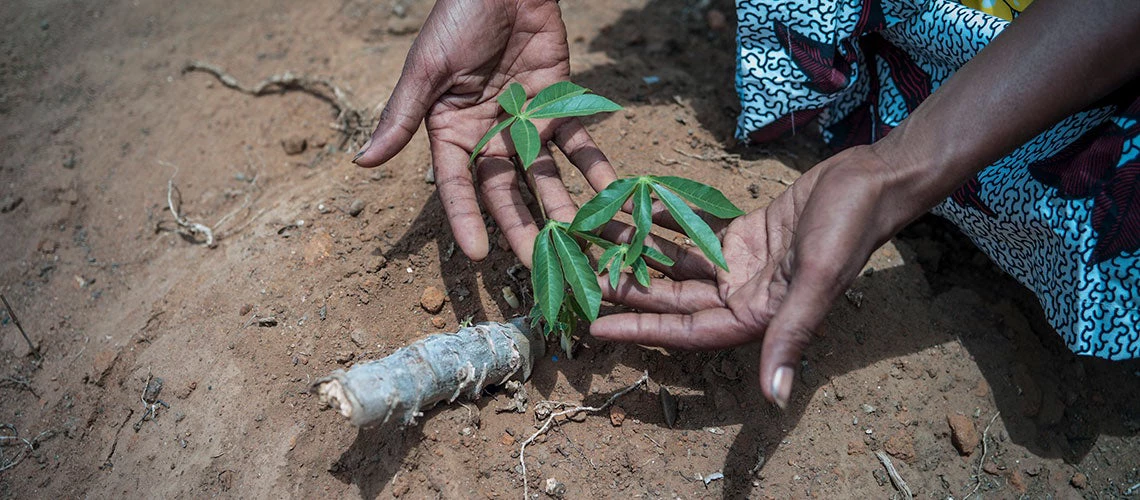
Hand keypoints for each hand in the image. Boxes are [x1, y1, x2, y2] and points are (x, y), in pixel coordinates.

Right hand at [353, 0, 617, 263]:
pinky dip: (595, 168)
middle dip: (521, 229)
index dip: (465, 218)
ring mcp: (526, 126)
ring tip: (579, 243)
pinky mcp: (559, 109)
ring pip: (544, 177)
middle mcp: (488, 137)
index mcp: (450, 132)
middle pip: (505, 193)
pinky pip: (580, 145)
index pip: (456, 186)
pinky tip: (610, 194)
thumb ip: (401, 117)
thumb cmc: (457, 18)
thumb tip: (360, 163)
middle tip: (537, 265)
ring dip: (562, 209)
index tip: (475, 254)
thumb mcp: (426, 69)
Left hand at [591, 145, 907, 407]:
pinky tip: (634, 211)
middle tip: (580, 278)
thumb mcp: (815, 281)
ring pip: (678, 264)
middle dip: (628, 290)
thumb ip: (790, 337)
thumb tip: (774, 399)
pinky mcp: (744, 235)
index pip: (685, 331)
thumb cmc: (847, 230)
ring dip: (640, 254)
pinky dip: (665, 223)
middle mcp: (743, 296)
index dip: (639, 330)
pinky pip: (694, 233)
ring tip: (596, 241)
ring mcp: (741, 265)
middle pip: (673, 299)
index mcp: (756, 317)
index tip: (594, 326)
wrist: (873, 181)